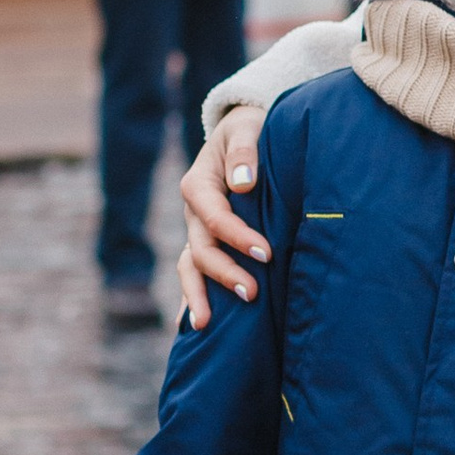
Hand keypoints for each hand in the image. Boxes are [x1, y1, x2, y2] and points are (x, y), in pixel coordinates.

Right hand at [176, 119, 270, 331]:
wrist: (246, 133)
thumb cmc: (250, 129)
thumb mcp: (247, 129)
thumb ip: (245, 152)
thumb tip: (243, 183)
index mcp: (199, 185)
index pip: (214, 217)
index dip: (237, 237)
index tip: (265, 253)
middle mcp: (193, 213)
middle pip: (201, 249)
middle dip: (224, 273)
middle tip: (252, 294)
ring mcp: (197, 231)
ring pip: (190, 267)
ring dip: (198, 294)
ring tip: (206, 324)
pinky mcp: (207, 243)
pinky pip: (195, 273)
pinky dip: (192, 297)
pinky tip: (194, 325)